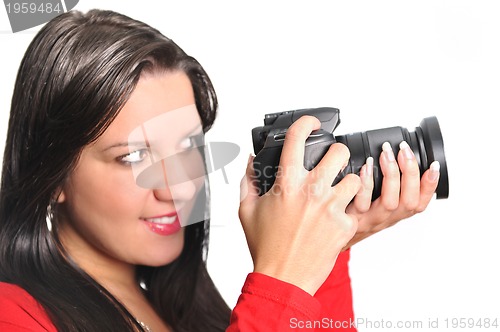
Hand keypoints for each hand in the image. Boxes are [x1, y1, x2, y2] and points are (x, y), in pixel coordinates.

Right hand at [239, 116, 360, 294]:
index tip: (311, 123)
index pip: (297, 139)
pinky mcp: (345, 225)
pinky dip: (348, 210)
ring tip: (339, 192)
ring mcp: (331, 207)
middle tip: (333, 162)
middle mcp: (311, 191)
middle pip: (340, 152)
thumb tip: (250, 161)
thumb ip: (248, 181)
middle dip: (338, 153)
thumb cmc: (266, 246)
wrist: (283, 277)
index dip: (306, 123)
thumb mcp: (247, 210)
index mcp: (286, 184)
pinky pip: (355, 207)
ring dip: (348, 182)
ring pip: (356, 178)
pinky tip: (335, 218)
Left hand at [344, 141, 440, 248]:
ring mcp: (370, 219)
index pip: (421, 202)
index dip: (430, 185)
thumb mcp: (377, 202)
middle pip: (408, 201)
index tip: (433, 165)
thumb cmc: (357, 213)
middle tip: (404, 150)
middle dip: (410, 173)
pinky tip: (365, 167)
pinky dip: (366, 183)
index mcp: (396, 213)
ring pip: (389, 203)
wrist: (333, 234)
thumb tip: (398, 155)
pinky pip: (362, 202)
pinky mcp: (352, 218)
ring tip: (385, 154)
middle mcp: (387, 218)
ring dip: (391, 175)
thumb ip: (389, 185)